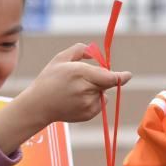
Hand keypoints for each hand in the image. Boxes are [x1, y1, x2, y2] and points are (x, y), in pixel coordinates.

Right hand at [0, 43, 131, 152]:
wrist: (38, 106)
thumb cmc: (50, 79)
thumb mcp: (61, 59)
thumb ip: (80, 50)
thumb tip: (94, 52)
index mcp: (80, 73)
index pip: (109, 77)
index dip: (121, 77)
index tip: (128, 75)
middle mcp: (86, 90)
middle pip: (107, 83)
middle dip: (103, 78)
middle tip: (85, 77)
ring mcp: (88, 104)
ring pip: (104, 93)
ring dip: (97, 89)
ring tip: (76, 90)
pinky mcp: (88, 114)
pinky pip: (100, 103)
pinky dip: (94, 100)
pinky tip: (77, 99)